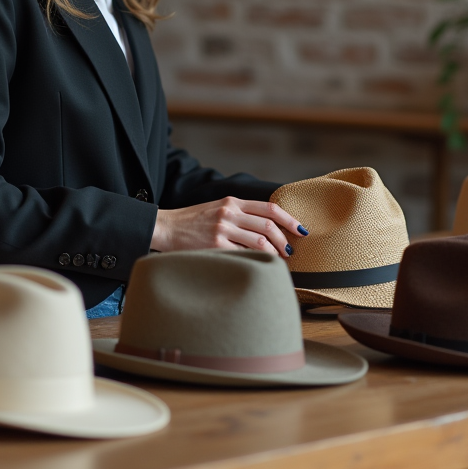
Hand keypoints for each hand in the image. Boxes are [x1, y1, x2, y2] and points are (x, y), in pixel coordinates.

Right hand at [150, 197, 307, 258]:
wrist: (166, 227)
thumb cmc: (193, 221)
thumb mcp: (218, 208)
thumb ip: (240, 213)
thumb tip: (269, 227)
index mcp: (233, 202)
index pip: (269, 208)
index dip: (289, 220)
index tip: (301, 230)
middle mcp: (229, 213)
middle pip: (268, 227)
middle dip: (285, 241)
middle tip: (290, 251)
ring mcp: (222, 230)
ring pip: (259, 243)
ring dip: (274, 253)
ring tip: (278, 260)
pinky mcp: (215, 246)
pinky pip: (243, 255)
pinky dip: (255, 261)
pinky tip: (258, 266)